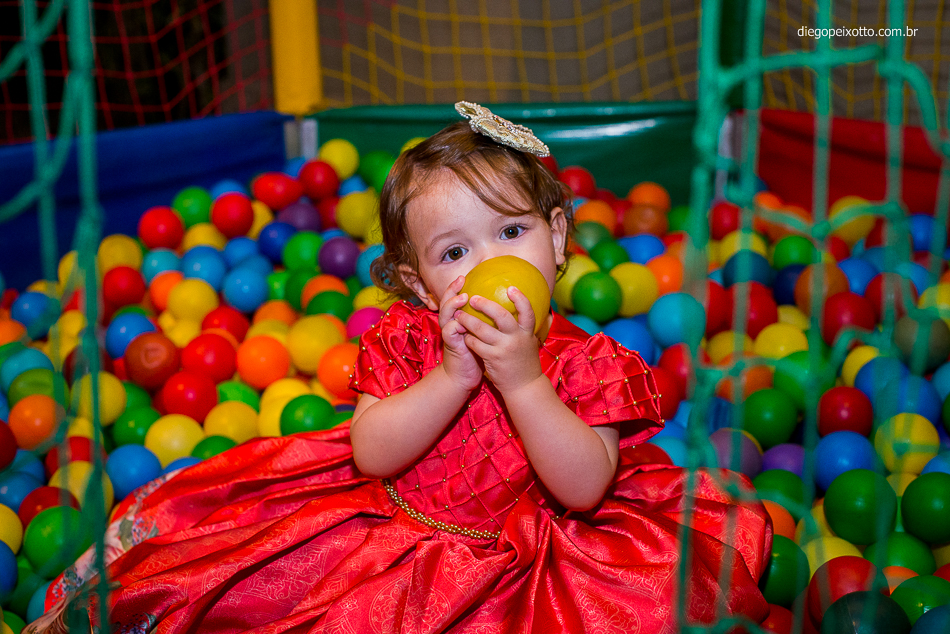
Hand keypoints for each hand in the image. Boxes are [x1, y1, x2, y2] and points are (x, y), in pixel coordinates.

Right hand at [438, 275, 482, 391]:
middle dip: (452, 289)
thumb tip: (510, 308)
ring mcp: (450, 335)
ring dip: (453, 305)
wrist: (465, 377)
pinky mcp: (451, 346)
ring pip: (445, 315)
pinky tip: (461, 322)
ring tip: (463, 298)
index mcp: (461, 321)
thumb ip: (489, 322)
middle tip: (462, 280)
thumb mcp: (485, 336)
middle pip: (447, 302)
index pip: (456, 299)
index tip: (467, 276)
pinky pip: (449, 333)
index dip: (458, 287)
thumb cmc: (478, 356)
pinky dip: (454, 326)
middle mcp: (453, 324)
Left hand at [455, 286, 542, 394]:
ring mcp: (504, 349)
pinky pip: (475, 344)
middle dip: (486, 305)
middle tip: (474, 298)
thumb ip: (521, 329)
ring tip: (459, 315)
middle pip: (502, 316)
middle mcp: (517, 338)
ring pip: (482, 329)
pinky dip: (468, 338)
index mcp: (527, 333)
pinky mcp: (493, 359)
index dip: (520, 299)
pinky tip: (464, 336)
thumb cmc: (524, 363)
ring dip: (468, 320)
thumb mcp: (528, 343)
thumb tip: (517, 312)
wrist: (524, 387)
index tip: (511, 288)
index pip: (527, 311)